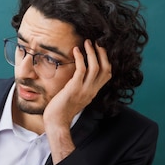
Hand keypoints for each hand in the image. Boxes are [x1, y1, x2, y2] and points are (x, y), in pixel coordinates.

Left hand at [43, 40, 111, 162]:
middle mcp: (91, 90)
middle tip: (97, 42)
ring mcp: (84, 90)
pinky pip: (81, 70)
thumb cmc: (62, 110)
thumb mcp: (76, 98)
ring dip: (92, 52)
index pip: (107, 74)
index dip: (106, 60)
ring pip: (95, 67)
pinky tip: (76, 50)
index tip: (100, 50)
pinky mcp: (74, 88)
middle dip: (103, 53)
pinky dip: (80, 58)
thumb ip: (80, 88)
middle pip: (105, 69)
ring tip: (87, 42)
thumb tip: (76, 78)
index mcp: (93, 92)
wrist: (56, 122)